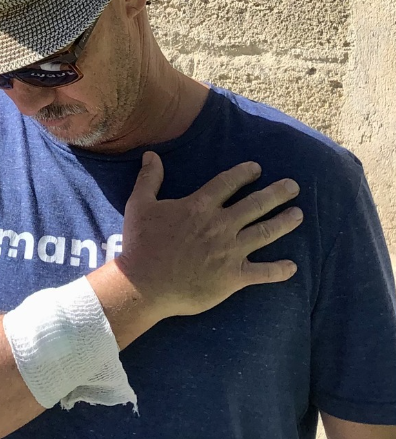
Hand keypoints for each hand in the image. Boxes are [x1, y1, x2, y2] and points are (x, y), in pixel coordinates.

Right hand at [115, 152, 301, 318]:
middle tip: (293, 186)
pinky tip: (293, 266)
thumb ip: (149, 178)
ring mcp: (230, 252)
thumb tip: (151, 154)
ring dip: (285, 222)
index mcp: (199, 207)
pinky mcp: (233, 277)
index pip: (228, 183)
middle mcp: (220, 225)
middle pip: (256, 204)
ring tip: (298, 214)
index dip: (244, 173)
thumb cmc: (140, 244)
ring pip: (266, 233)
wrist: (144, 284)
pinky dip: (280, 270)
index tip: (257, 169)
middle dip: (277, 193)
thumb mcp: (139, 205)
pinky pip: (263, 273)